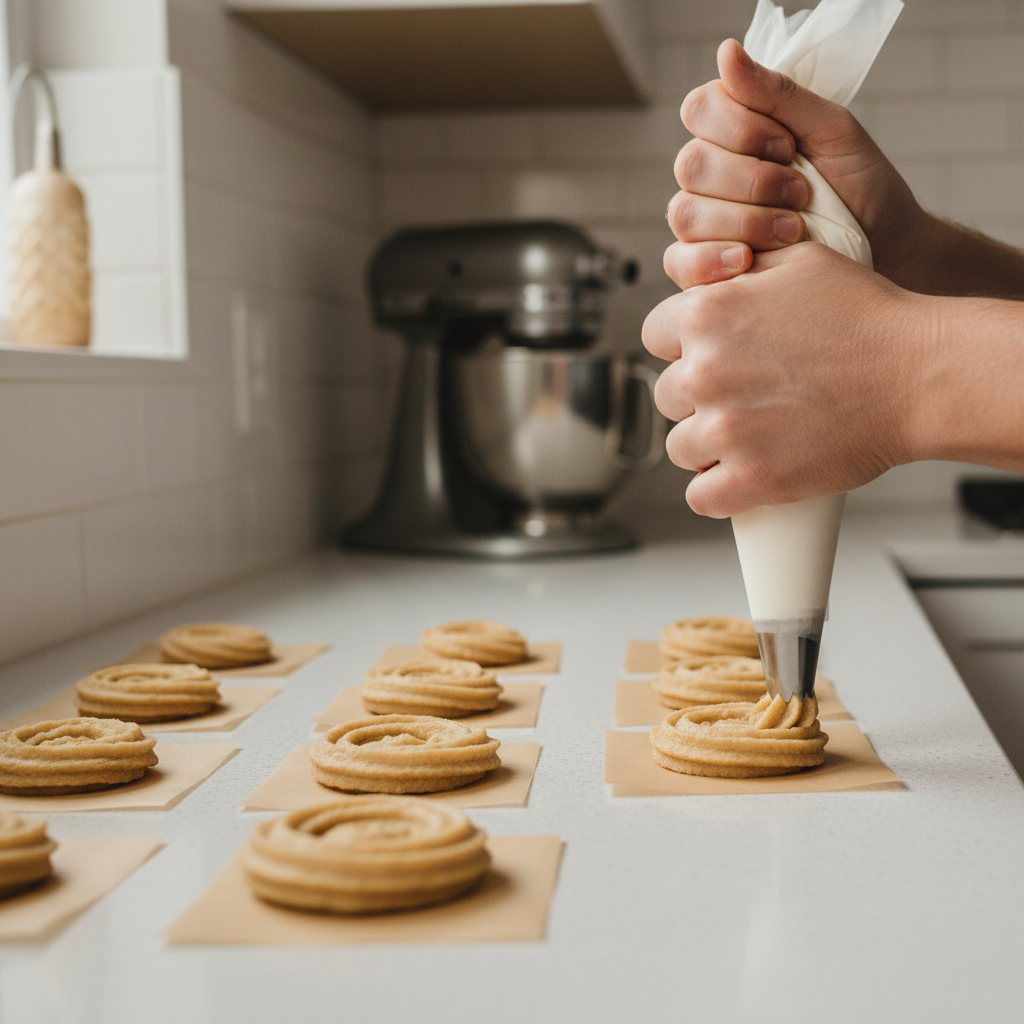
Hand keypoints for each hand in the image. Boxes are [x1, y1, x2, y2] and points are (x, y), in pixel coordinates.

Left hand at [643, 243, 922, 517]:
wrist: (918, 375)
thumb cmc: (868, 318)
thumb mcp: (798, 263)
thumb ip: (741, 272)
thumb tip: (710, 279)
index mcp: (706, 314)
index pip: (655, 335)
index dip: (680, 347)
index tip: (704, 358)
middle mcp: (704, 371)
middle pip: (667, 395)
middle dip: (696, 398)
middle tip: (738, 399)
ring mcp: (724, 429)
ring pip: (680, 448)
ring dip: (706, 446)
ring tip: (746, 438)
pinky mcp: (750, 478)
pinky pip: (701, 496)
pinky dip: (718, 492)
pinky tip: (738, 480)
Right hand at [665, 38, 924, 290]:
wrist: (884, 245)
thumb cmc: (859, 184)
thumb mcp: (831, 129)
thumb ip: (778, 95)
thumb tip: (727, 51)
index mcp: (731, 130)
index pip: (700, 110)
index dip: (742, 129)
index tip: (790, 146)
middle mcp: (707, 175)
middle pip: (691, 165)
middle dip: (753, 181)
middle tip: (802, 192)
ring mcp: (701, 222)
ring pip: (686, 213)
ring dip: (745, 221)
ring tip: (794, 231)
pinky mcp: (702, 266)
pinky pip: (680, 262)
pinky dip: (709, 261)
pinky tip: (747, 260)